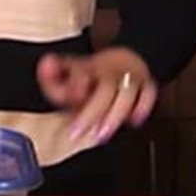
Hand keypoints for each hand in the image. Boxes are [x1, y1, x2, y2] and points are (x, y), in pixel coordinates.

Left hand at [36, 46, 156, 143]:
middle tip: (76, 132)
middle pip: (106, 89)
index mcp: (90, 67)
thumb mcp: (70, 71)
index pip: (83, 71)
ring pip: (127, 93)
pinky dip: (143, 106)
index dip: (77, 83)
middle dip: (92, 111)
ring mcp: (130, 77)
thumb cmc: (95, 73)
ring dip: (115, 114)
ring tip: (101, 135)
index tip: (71, 97)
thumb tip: (46, 66)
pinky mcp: (146, 85)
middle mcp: (111, 72)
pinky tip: (134, 120)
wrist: (129, 60)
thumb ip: (52, 75)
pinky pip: (149, 93)